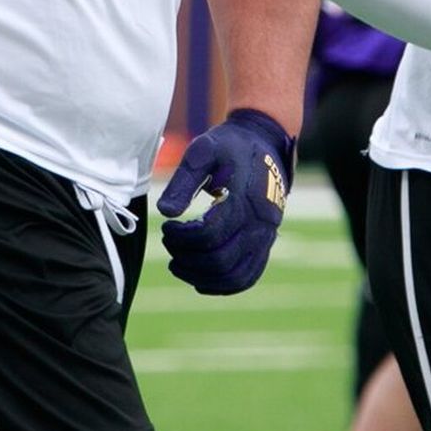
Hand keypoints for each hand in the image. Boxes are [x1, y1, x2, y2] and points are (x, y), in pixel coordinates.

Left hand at [156, 108, 292, 295]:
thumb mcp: (203, 151)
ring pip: (234, 276)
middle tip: (168, 242)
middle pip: (220, 260)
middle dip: (187, 257)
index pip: (209, 235)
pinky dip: (222, 285)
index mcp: (244, 201)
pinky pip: (247, 277)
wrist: (265, 145)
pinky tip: (200, 279)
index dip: (181, 237)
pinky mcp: (265, 245)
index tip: (166, 226)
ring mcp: (265, 238)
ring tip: (177, 264)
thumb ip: (184, 180)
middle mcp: (259, 225)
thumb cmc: (229, 147)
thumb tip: (165, 211)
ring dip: (201, 276)